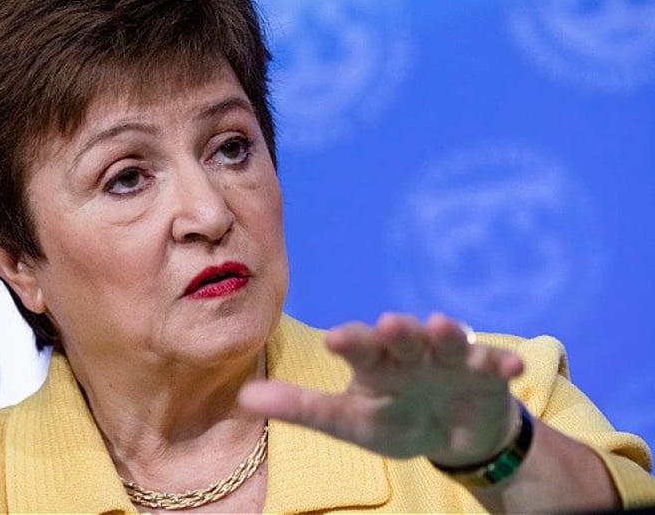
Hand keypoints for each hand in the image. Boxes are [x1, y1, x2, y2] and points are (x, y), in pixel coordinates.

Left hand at [238, 313, 524, 466]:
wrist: (455, 429)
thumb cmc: (394, 418)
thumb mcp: (349, 421)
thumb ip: (301, 408)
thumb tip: (242, 398)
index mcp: (376, 364)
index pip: (360, 349)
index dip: (351, 342)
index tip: (336, 338)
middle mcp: (410, 353)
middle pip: (404, 340)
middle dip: (399, 332)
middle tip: (390, 323)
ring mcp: (450, 360)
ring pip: (446, 344)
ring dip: (446, 336)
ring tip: (443, 327)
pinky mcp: (486, 373)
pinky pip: (494, 366)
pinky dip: (502, 364)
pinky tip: (512, 368)